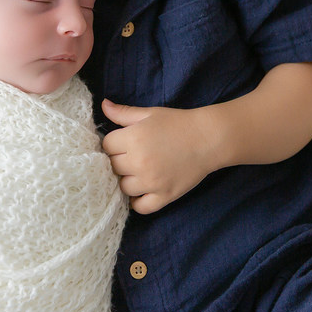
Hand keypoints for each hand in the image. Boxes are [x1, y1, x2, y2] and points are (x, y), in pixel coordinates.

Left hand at [100, 99, 220, 214]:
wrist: (208, 139)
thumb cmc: (178, 123)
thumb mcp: (149, 114)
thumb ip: (123, 113)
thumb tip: (103, 105)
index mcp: (133, 138)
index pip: (106, 146)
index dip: (113, 143)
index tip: (122, 142)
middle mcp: (139, 162)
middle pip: (112, 167)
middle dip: (119, 160)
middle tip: (131, 156)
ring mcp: (151, 182)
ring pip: (123, 187)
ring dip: (127, 180)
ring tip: (137, 172)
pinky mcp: (164, 196)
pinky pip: (140, 207)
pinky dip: (137, 201)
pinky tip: (141, 191)